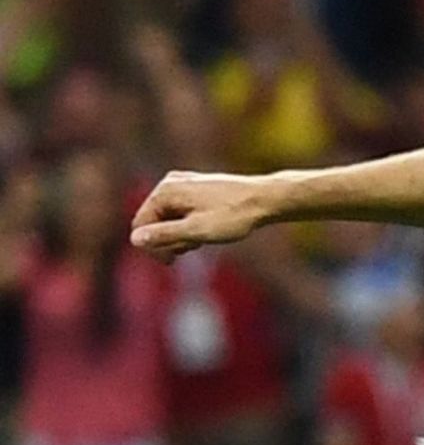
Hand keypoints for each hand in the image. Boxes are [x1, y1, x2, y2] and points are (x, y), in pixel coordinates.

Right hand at [129, 172, 280, 251]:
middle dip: (169, 240)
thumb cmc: (233, 215)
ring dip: (181, 235)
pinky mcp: (196, 188)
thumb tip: (135, 240)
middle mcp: (169, 183)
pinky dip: (190, 226)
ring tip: (202, 240)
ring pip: (169, 219)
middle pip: (153, 222)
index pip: (141, 226)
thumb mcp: (196, 231)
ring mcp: (183, 184)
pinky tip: (206, 232)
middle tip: (193, 248)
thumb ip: (164, 235)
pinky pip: (181, 213)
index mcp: (164, 191)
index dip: (152, 247)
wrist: (266, 198)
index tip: (171, 261)